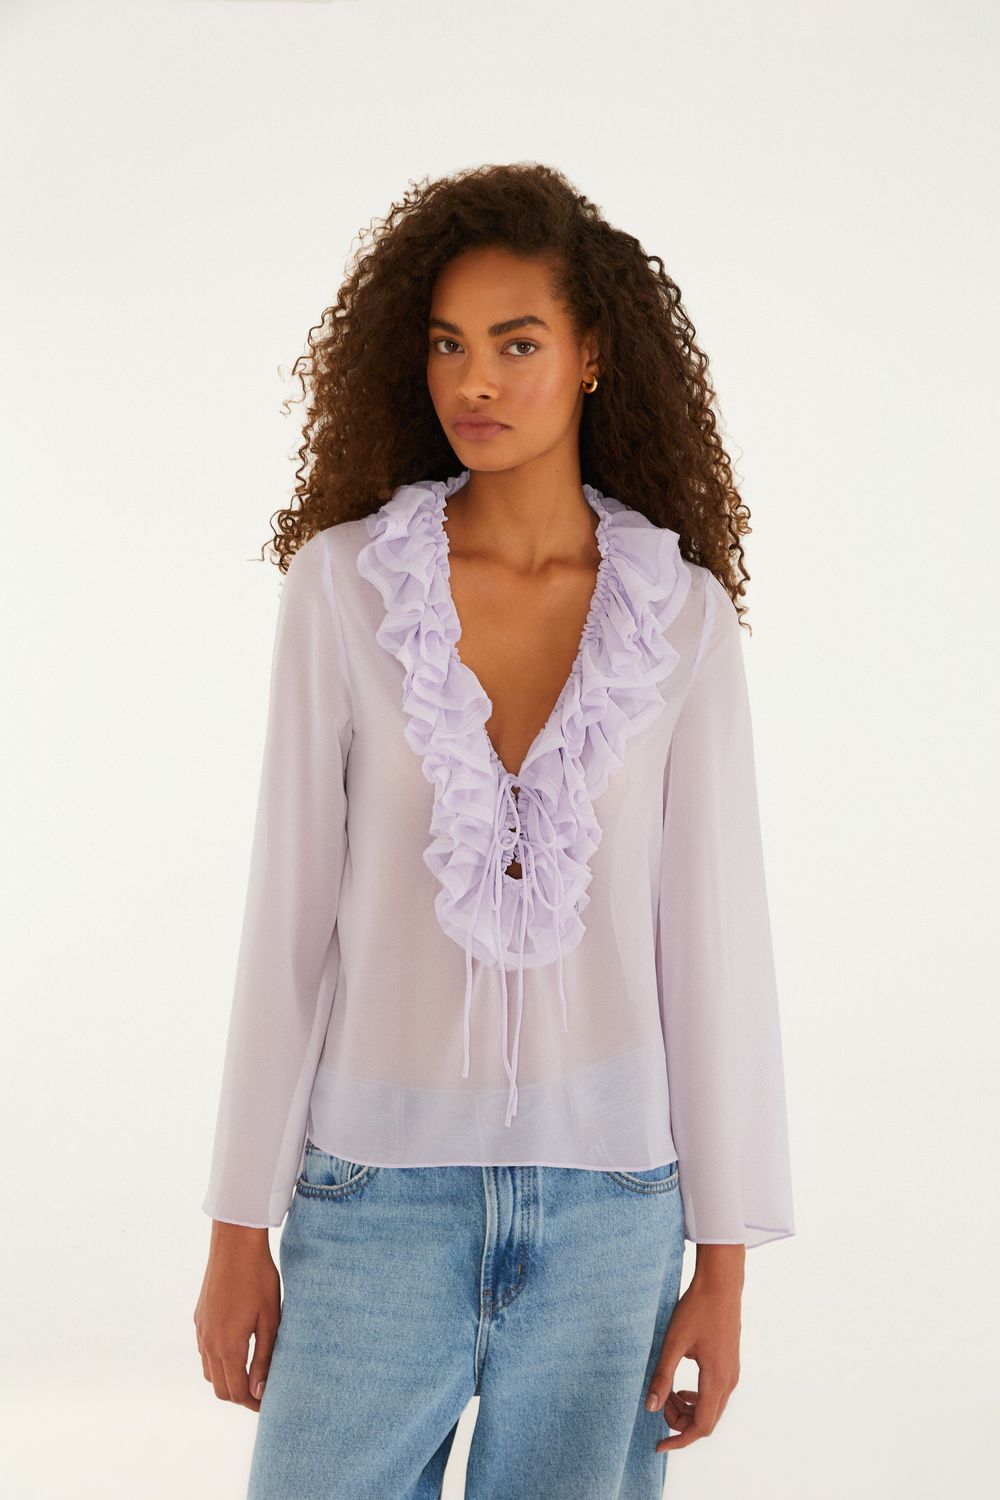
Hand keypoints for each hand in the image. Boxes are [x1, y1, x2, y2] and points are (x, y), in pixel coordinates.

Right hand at [194, 1222, 279, 1411]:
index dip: (253, 1404)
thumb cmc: (258, 1279)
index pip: (236, 1392)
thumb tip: (259, 1391)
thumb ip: (264, 1357)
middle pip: (220, 1388)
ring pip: (209, 1372)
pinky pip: (204, 1352)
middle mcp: (208, 1343)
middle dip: (240, 1396)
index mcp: (227, 1346)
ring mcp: (201, 1330)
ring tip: (251, 1375)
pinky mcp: (199, 1318)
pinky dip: (218, 1362)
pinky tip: (236, 1351)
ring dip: (227, 1379)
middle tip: (262, 1394)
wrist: (235, 1244)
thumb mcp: (270, 1319)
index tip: (269, 1405)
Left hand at [644, 1265, 742, 1450]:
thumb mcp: (673, 1342)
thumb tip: (649, 1407)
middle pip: (706, 1421)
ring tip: (667, 1392)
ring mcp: (732, 1374)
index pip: (701, 1426)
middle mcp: (729, 1382)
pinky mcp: (730, 1365)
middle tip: (658, 1404)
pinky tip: (679, 1387)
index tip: (659, 1445)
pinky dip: (696, 1399)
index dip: (679, 1440)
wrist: (721, 1285)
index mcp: (716, 1379)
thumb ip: (662, 1376)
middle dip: (680, 1422)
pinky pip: (714, 1395)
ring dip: (687, 1409)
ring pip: (711, 1409)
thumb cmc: (697, 1309)